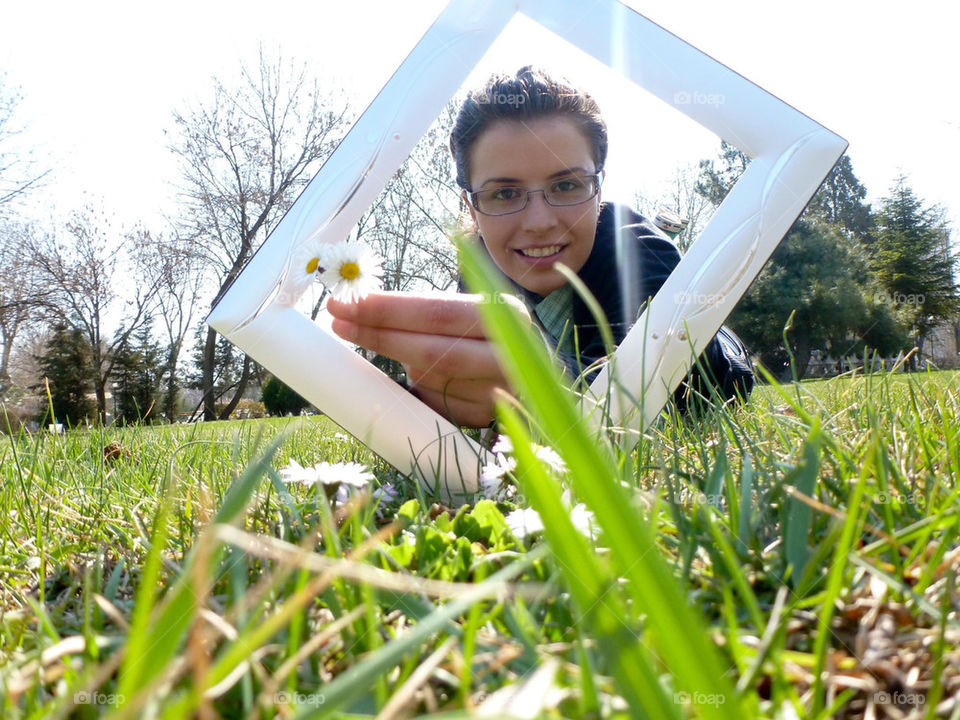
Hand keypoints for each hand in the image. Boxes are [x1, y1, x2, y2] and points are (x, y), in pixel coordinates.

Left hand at [327, 291, 526, 427]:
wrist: (529, 377)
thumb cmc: (481, 336)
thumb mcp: (466, 314)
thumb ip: (426, 313)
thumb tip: (356, 309)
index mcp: (504, 314)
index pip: (437, 311)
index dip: (387, 309)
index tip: (344, 303)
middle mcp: (509, 354)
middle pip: (432, 350)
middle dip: (379, 337)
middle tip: (338, 323)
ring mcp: (500, 393)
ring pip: (431, 380)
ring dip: (405, 367)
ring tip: (401, 351)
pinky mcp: (487, 421)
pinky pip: (436, 406)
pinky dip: (421, 392)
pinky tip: (424, 381)